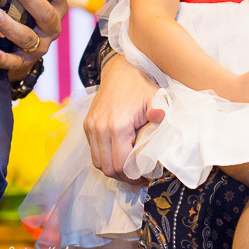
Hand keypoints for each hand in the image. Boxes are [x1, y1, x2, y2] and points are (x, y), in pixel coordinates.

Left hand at [0, 0, 66, 81]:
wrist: (21, 55)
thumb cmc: (24, 16)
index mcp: (56, 6)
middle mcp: (51, 27)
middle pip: (47, 13)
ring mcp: (39, 46)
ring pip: (28, 37)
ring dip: (11, 26)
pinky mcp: (24, 63)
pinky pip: (15, 62)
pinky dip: (3, 59)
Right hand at [84, 54, 161, 181]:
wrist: (120, 70)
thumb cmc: (140, 86)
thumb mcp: (154, 97)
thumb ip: (158, 110)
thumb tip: (161, 117)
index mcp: (117, 125)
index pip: (121, 165)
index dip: (133, 176)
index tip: (145, 177)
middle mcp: (99, 128)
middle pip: (108, 168)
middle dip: (123, 177)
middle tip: (138, 177)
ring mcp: (91, 127)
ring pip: (98, 162)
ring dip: (112, 168)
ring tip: (128, 168)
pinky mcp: (87, 125)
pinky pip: (93, 150)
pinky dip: (104, 157)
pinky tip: (118, 154)